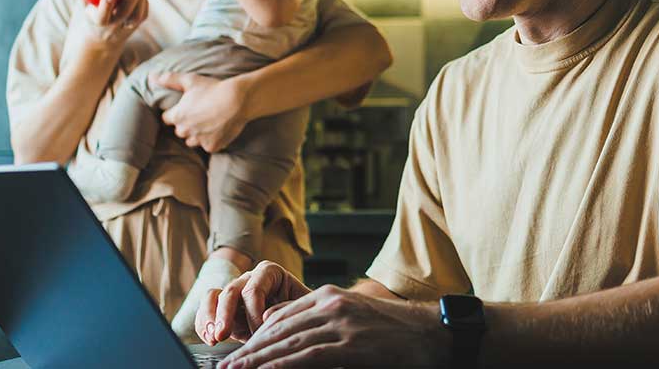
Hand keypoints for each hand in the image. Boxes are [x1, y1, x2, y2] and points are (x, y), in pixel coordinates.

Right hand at [65, 0, 147, 55]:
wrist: (103, 39)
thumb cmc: (90, 14)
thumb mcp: (82, 4)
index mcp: (98, 24)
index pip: (102, 16)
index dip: (106, 6)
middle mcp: (114, 28)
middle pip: (125, 13)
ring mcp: (127, 29)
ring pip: (137, 14)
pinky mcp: (137, 26)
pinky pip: (143, 12)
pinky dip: (143, 0)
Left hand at [154, 72, 250, 152]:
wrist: (238, 100)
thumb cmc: (213, 88)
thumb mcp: (190, 80)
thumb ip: (169, 79)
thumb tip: (151, 77)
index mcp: (177, 116)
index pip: (167, 118)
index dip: (175, 112)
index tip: (185, 107)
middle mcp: (185, 130)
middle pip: (180, 131)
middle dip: (186, 124)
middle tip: (199, 114)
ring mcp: (199, 140)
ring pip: (192, 141)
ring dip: (197, 134)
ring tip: (209, 123)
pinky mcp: (212, 146)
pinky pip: (208, 146)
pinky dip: (212, 140)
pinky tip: (219, 129)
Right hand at [197, 260, 311, 344]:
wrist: (298, 318)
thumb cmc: (302, 310)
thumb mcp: (302, 307)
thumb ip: (287, 308)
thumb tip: (266, 316)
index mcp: (269, 272)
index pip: (254, 288)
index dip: (254, 312)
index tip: (260, 331)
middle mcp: (249, 279)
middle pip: (230, 291)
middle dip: (225, 314)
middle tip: (223, 334)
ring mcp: (235, 293)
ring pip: (213, 296)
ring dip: (210, 317)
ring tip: (213, 337)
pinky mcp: (224, 309)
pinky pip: (206, 311)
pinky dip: (204, 325)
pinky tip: (210, 339)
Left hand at [216, 285, 448, 368]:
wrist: (432, 332)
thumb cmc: (394, 329)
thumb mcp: (352, 315)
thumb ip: (318, 318)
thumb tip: (281, 327)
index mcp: (329, 296)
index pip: (281, 316)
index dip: (256, 337)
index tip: (236, 353)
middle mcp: (331, 304)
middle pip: (278, 329)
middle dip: (249, 350)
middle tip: (226, 366)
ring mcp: (341, 323)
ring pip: (288, 343)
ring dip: (258, 360)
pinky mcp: (351, 344)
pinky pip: (308, 356)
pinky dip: (283, 365)